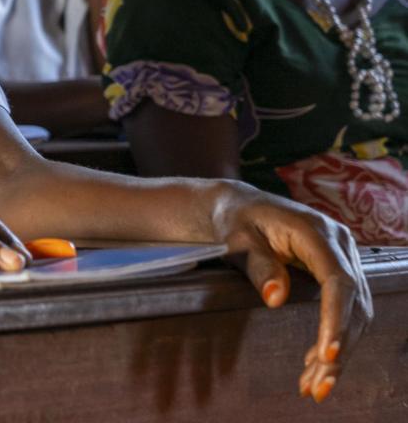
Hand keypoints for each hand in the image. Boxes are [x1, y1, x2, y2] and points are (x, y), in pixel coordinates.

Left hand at [210, 184, 370, 402]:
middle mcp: (340, 244)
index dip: (336, 320)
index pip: (338, 282)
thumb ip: (259, 266)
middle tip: (319, 385)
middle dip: (340, 347)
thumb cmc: (235, 220)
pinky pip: (347, 308)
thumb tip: (276, 299)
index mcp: (317, 233)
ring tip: (316, 384)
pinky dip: (335, 337)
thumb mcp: (238, 240)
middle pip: (354, 303)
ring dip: (339, 350)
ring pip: (355, 311)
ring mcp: (343, 257)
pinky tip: (315, 363)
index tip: (327, 354)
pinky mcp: (339, 270)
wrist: (238, 205)